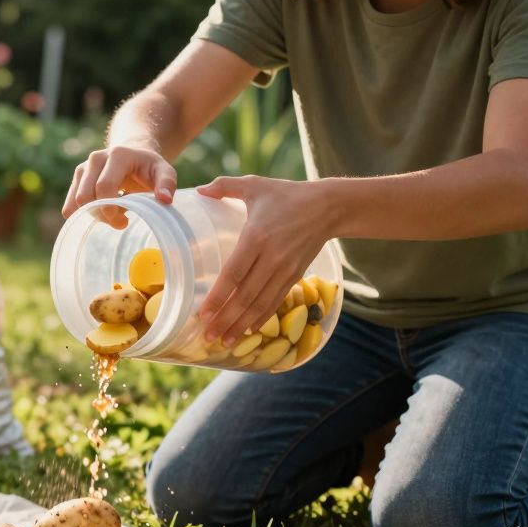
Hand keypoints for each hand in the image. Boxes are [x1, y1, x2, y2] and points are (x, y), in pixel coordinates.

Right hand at [63, 144, 178, 228]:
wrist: (133, 155)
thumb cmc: (149, 167)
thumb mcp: (164, 171)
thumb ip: (167, 183)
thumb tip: (164, 200)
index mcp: (117, 155)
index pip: (104, 186)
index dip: (110, 209)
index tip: (124, 221)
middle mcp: (96, 158)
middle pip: (86, 196)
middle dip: (102, 215)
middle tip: (121, 221)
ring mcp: (84, 168)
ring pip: (76, 202)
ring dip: (94, 215)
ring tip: (113, 214)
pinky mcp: (77, 178)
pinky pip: (70, 205)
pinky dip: (84, 215)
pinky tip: (102, 212)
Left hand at [196, 176, 333, 344]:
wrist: (328, 207)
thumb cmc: (286, 194)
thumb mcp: (255, 185)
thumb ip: (225, 186)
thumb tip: (199, 190)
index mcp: (256, 237)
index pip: (234, 274)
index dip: (219, 297)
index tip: (203, 314)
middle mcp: (271, 257)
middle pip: (245, 296)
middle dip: (226, 319)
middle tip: (208, 337)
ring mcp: (285, 269)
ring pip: (260, 304)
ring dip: (242, 325)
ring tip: (224, 341)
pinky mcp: (295, 275)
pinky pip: (276, 301)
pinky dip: (262, 318)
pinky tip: (249, 330)